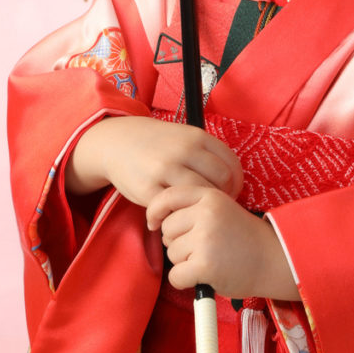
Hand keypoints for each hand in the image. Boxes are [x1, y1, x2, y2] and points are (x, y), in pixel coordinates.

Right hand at [65, 115, 242, 206]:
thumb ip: (207, 153)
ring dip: (202, 208)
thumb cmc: (158, 144)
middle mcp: (184, 151)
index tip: (230, 192)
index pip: (231, 164)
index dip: (236, 183)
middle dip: (222, 196)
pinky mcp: (148, 188)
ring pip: (199, 195)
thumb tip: (234, 181)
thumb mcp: (184, 137)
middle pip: (221, 180)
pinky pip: (174, 208)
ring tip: (196, 212)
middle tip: (213, 205)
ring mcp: (166, 169)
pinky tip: (175, 215)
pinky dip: (177, 215)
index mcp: (197, 137)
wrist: (117, 142)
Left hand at [147, 184, 299, 301]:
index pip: (168, 197)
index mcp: (210, 196)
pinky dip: (185, 281)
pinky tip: (204, 276)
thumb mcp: (221, 210)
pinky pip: (176, 276)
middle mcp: (206, 213)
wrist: (274, 260)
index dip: (155, 211)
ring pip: (171, 254)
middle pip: (167, 230)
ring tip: (211, 259)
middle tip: (204, 248)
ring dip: (185, 263)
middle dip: (178, 243)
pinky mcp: (205, 264)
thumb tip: (157, 220)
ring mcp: (205, 239)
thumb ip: (194, 208)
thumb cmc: (245, 239)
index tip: (154, 223)